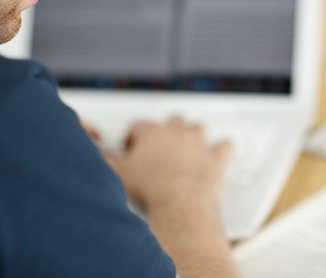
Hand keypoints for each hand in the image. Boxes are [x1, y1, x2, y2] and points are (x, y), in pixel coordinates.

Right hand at [104, 116, 232, 214]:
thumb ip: (107, 160)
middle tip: (159, 146)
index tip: (131, 148)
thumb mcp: (118, 174)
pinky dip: (222, 148)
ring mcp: (198, 144)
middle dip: (165, 130)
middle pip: (171, 120)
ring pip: (198, 128)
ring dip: (193, 134)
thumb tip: (101, 156)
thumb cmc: (151, 190)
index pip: (138, 126)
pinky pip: (224, 146)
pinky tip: (220, 150)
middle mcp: (177, 132)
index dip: (132, 137)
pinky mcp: (215, 159)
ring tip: (187, 145)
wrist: (180, 204)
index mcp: (152, 132)